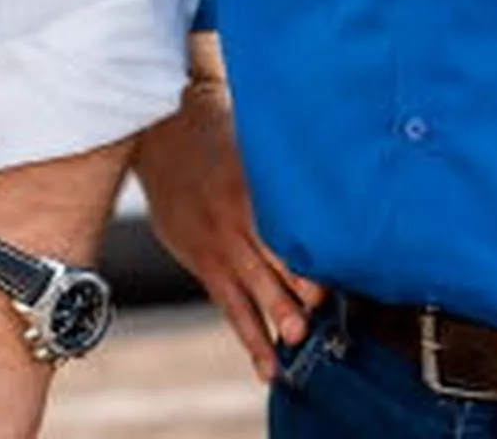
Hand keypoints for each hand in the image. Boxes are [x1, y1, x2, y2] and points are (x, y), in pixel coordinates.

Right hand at [134, 76, 320, 376]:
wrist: (157, 131)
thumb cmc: (215, 134)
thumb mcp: (247, 141)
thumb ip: (284, 169)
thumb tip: (340, 179)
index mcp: (247, 186)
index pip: (280, 228)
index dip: (302, 258)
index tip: (324, 283)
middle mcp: (232, 218)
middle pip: (266, 261)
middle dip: (289, 293)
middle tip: (308, 320)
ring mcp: (216, 243)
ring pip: (249, 288)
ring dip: (273, 317)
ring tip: (294, 343)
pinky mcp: (203, 262)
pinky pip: (229, 306)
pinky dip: (250, 337)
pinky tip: (269, 365)